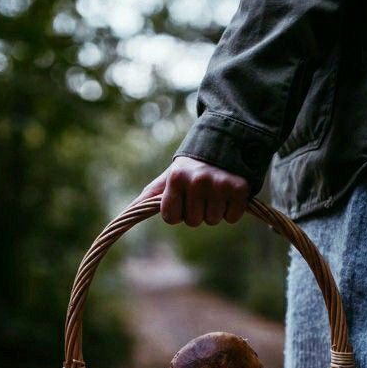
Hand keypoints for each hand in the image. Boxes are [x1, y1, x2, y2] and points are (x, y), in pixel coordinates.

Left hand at [134, 157, 249, 225]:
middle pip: (192, 221)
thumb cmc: (191, 168)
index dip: (177, 212)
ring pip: (212, 221)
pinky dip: (232, 210)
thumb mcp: (168, 178)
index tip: (183, 197)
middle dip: (196, 212)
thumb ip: (149, 196)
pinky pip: (232, 218)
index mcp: (177, 177)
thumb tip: (126, 213)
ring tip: (216, 192)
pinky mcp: (240, 188)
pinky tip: (229, 194)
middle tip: (202, 193)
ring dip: (214, 211)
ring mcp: (220, 184)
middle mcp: (198, 180)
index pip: (171, 218)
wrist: (225, 145)